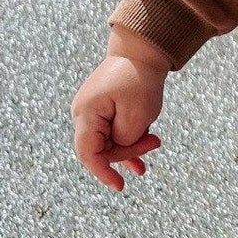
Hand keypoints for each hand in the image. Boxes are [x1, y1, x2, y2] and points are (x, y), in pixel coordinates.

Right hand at [70, 30, 171, 191]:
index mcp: (86, 113)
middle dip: (128, 152)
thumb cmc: (140, 79)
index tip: (120, 186)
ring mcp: (90, 112)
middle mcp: (82, 114)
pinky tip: (139, 165)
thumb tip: (118, 152)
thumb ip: (125, 140)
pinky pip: (110, 135)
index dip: (102, 173)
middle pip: (100, 150)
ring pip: (108, 143)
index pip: (88, 153)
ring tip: (155, 140)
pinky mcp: (101, 111)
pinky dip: (126, 146)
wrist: (141, 51)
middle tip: (155, 142)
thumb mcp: (137, 116)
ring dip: (131, 147)